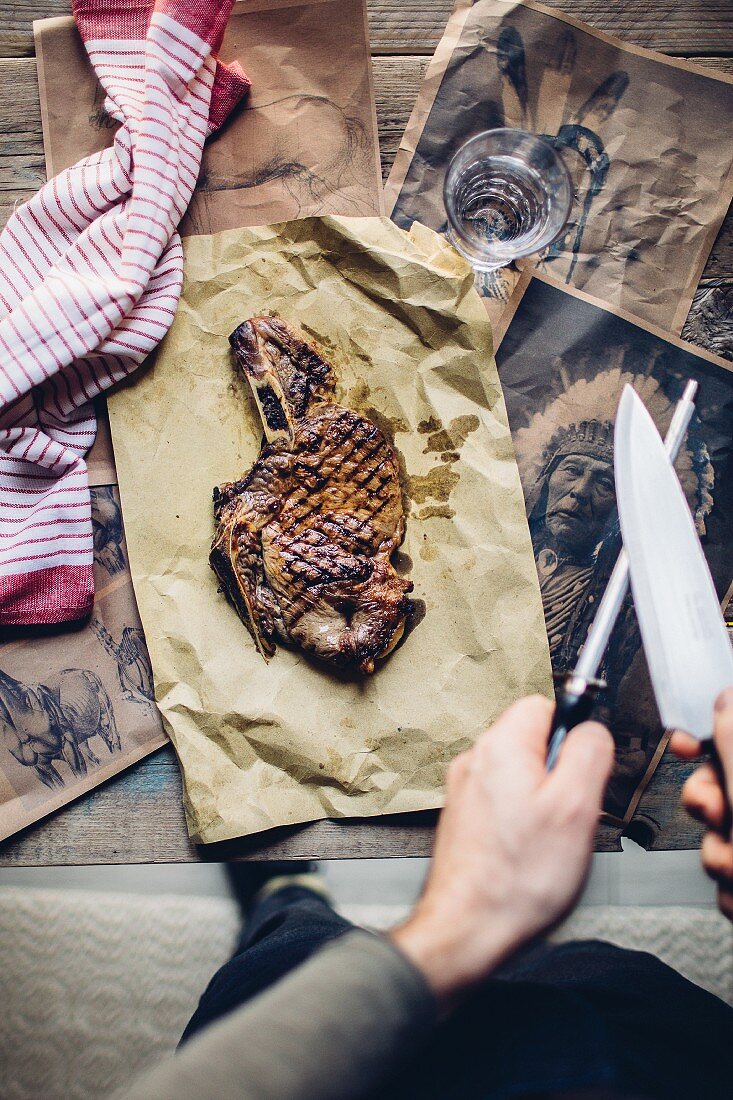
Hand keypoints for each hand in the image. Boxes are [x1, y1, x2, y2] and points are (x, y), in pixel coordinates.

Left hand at [390, 695, 612, 1004]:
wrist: (466, 930)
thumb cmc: (518, 878)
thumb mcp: (577, 807)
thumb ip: (589, 752)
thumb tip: (592, 728)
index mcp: (501, 746)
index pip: (545, 705)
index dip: (573, 735)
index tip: (582, 772)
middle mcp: (475, 760)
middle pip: (533, 741)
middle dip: (560, 773)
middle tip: (568, 815)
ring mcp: (465, 790)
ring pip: (520, 774)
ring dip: (542, 801)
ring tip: (547, 841)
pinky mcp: (463, 818)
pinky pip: (504, 802)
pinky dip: (521, 821)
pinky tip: (527, 854)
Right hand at [670, 687, 732, 921]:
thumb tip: (725, 697)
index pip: (732, 734)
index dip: (709, 731)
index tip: (684, 740)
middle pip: (722, 783)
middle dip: (709, 805)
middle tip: (719, 814)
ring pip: (719, 834)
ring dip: (720, 856)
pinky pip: (727, 875)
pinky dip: (732, 891)